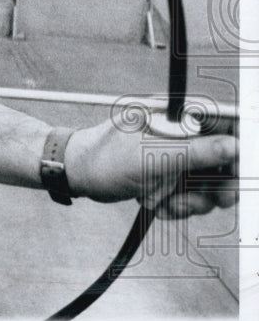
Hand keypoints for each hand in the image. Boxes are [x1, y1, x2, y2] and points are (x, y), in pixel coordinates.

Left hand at [66, 120, 237, 218]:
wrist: (78, 174)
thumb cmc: (105, 158)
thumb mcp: (154, 157)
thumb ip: (196, 152)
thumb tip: (235, 147)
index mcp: (177, 115)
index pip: (225, 123)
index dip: (240, 147)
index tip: (244, 170)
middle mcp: (180, 132)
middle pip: (223, 158)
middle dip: (220, 183)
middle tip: (219, 200)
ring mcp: (175, 154)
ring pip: (208, 181)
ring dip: (195, 199)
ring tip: (170, 203)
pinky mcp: (168, 174)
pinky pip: (190, 193)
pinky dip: (178, 204)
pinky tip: (158, 205)